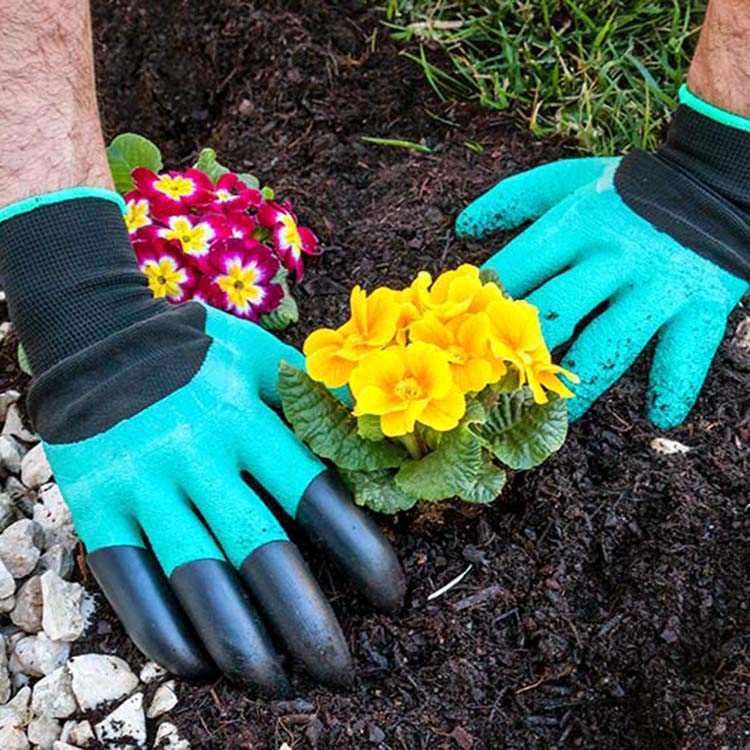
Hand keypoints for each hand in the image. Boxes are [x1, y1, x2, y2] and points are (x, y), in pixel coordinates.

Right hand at [0, 191, 404, 694]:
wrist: (95, 337)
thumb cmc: (195, 349)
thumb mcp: (259, 354)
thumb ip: (314, 397)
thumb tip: (378, 438)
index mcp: (245, 416)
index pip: (317, 494)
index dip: (361, 552)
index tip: (393, 598)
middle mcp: (197, 454)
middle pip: (260, 550)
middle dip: (307, 621)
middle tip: (344, 671)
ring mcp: (143, 484)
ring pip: (196, 578)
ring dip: (240, 643)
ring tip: (278, 684)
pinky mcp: (98, 507)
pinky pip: (127, 581)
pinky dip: (162, 631)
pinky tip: (199, 665)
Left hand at [456, 92, 748, 427]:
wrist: (714, 175)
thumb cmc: (628, 186)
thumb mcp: (569, 181)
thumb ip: (514, 200)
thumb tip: (462, 228)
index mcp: (576, 223)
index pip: (519, 268)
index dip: (488, 304)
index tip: (466, 337)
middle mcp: (614, 255)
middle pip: (558, 312)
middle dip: (523, 353)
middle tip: (499, 390)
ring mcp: (659, 282)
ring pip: (611, 343)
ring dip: (583, 386)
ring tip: (563, 416)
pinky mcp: (703, 301)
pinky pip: (688, 349)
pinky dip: (676, 384)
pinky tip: (659, 416)